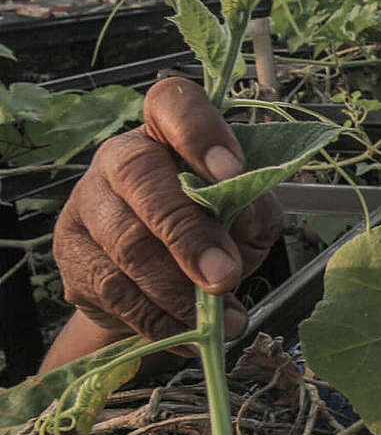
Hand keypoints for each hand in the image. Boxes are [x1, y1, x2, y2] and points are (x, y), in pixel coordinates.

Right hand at [51, 77, 281, 346]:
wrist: (162, 289)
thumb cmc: (215, 234)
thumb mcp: (251, 217)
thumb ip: (255, 207)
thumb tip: (245, 211)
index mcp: (168, 132)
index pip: (173, 104)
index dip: (200, 132)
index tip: (232, 171)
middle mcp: (120, 157)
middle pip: (142, 178)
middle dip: (188, 234)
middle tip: (225, 276)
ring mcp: (87, 203)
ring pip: (126, 242)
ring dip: (177, 288)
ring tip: (219, 316)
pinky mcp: (70, 255)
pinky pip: (112, 288)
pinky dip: (157, 316)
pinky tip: (188, 330)